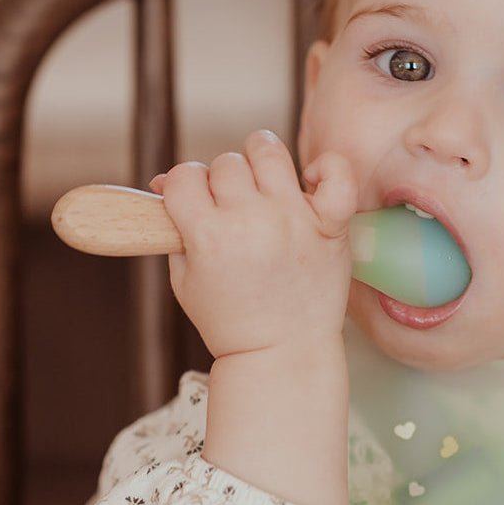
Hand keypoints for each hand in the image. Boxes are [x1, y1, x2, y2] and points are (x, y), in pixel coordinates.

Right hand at [150, 130, 356, 359]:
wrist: (283, 353)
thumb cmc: (231, 320)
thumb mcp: (184, 279)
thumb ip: (174, 227)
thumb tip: (166, 181)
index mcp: (210, 236)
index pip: (184, 175)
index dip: (185, 188)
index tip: (195, 208)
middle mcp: (253, 221)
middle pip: (225, 164)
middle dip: (222, 184)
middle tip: (233, 213)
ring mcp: (294, 220)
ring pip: (268, 151)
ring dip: (260, 163)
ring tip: (264, 190)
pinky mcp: (329, 227)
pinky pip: (337, 176)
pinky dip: (327, 168)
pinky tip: (311, 182)